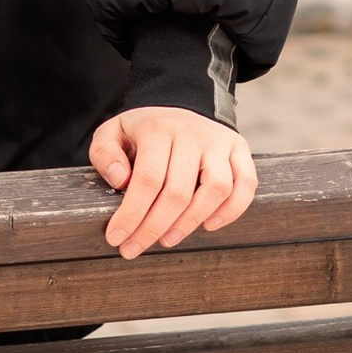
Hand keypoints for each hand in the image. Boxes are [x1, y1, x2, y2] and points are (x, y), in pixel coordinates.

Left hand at [89, 108, 258, 259]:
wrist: (181, 104)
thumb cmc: (145, 130)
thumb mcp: (112, 132)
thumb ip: (105, 154)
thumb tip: (120, 180)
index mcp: (158, 128)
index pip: (147, 179)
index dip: (131, 214)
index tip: (116, 237)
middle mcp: (193, 133)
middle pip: (178, 191)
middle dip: (153, 228)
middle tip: (134, 248)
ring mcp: (220, 142)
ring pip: (216, 189)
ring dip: (191, 222)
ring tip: (167, 239)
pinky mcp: (239, 149)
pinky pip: (246, 184)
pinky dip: (232, 210)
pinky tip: (209, 225)